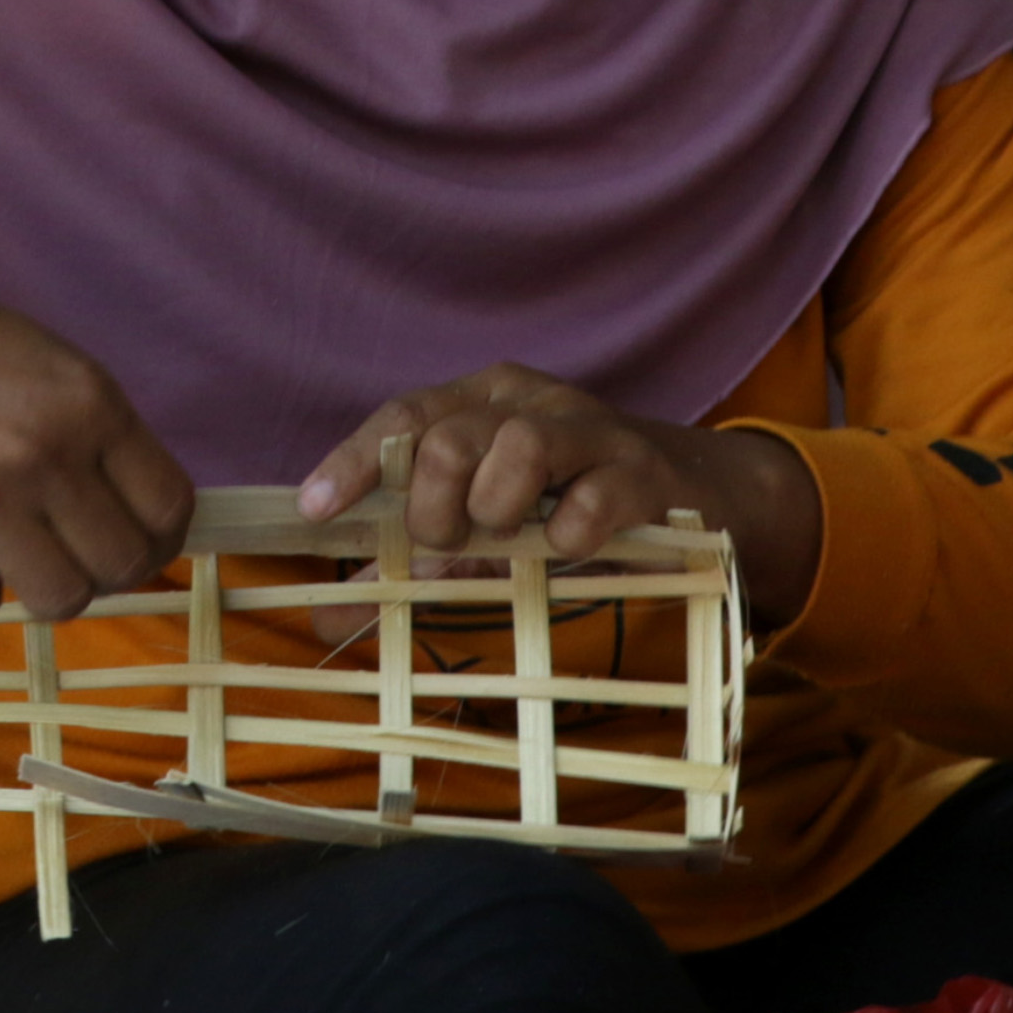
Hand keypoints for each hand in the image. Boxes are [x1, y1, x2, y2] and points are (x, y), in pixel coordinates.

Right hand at [0, 247, 195, 622]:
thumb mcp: (39, 361)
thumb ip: (93, 430)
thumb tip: (140, 514)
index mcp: (87, 400)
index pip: (169, 507)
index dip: (157, 534)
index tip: (131, 536)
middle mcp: (45, 452)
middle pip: (123, 566)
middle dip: (100, 566)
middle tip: (62, 545)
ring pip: (60, 599)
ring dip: (39, 584)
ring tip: (5, 547)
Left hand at [297, 363, 823, 623]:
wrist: (698, 494)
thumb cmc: (569, 505)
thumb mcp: (485, 527)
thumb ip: (412, 562)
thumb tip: (330, 612)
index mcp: (480, 401)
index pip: (402, 416)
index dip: (353, 462)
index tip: (314, 510)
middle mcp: (528, 401)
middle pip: (452, 435)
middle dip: (431, 501)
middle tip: (445, 541)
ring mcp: (591, 430)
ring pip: (519, 444)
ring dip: (495, 505)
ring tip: (504, 537)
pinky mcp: (645, 473)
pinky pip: (596, 494)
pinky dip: (570, 529)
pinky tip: (565, 550)